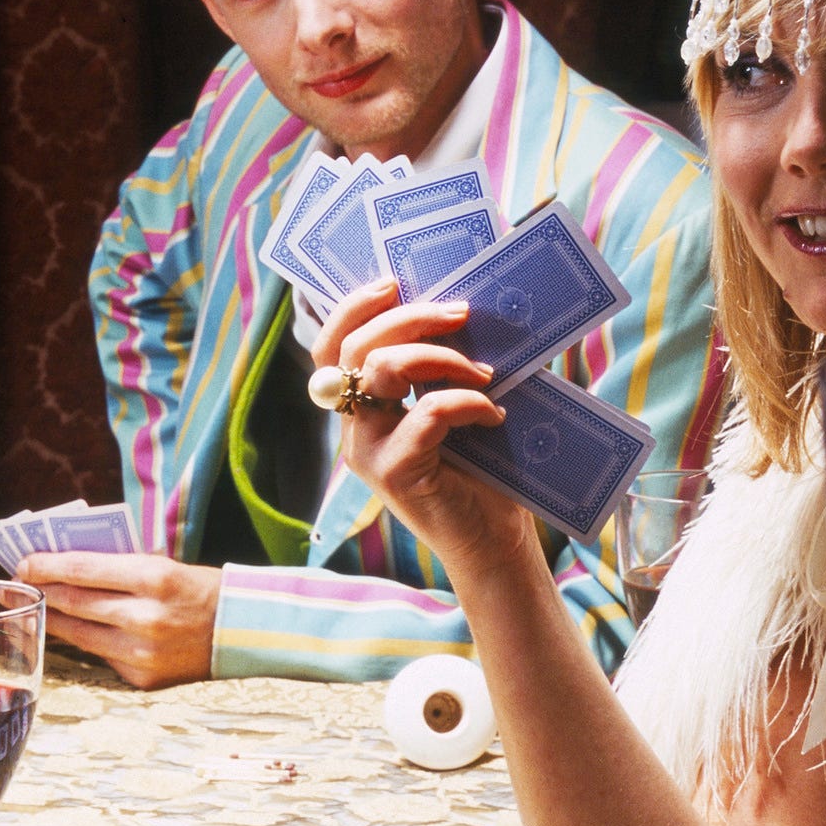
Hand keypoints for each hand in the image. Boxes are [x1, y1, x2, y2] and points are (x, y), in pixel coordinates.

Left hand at [26, 553, 221, 686]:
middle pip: (74, 603)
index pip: (83, 570)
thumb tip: (63, 567)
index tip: (23, 563)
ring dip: (53, 618)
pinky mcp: (141, 678)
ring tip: (37, 606)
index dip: (45, 566)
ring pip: (79, 635)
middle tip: (15, 582)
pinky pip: (102, 655)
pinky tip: (76, 628)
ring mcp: (142, 653)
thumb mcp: (163, 565)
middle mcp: (145, 618)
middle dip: (40, 590)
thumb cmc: (200, 590)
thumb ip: (117, 569)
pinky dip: (89, 640)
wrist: (243, 633)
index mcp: (154, 579)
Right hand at [313, 280, 536, 576]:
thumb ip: (443, 368)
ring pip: (383, 369)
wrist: (491, 543)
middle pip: (357, 347)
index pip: (332, 347)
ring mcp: (369, 451)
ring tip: (484, 372)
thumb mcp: (455, 408)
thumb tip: (466, 307)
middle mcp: (355, 428)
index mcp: (364, 409)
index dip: (353, 308)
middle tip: (461, 313)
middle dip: (410, 317)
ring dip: (440, 356)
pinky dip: (465, 402)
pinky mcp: (395, 471)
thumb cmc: (479, 474)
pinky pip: (426, 411)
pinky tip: (493, 415)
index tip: (393, 282)